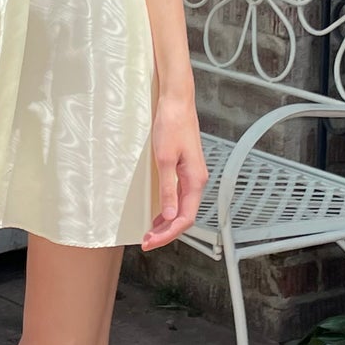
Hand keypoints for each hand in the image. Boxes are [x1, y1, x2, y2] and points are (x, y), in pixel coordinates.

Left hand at [139, 91, 205, 250]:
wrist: (176, 102)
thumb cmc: (172, 125)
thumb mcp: (164, 159)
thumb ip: (168, 188)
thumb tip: (168, 214)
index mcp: (195, 180)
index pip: (185, 218)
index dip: (168, 233)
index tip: (151, 241)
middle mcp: (197, 180)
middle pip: (184, 216)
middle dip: (166, 232)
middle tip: (147, 241)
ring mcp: (192, 175)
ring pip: (182, 207)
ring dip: (167, 222)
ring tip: (150, 232)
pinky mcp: (185, 169)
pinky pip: (179, 196)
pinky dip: (168, 209)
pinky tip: (158, 213)